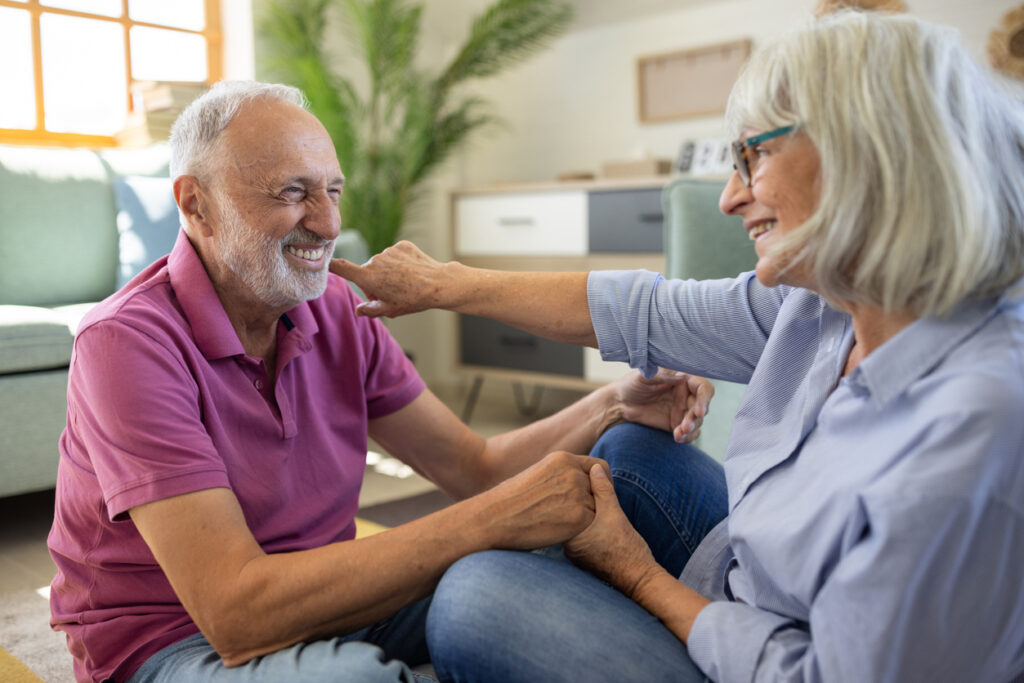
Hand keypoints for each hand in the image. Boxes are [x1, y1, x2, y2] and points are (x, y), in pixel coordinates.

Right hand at [329, 240, 450, 317]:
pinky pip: (396, 254)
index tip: (322, 261)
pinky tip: (411, 271)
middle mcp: (375, 260)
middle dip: (374, 281)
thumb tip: (358, 311)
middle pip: (367, 271)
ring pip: (383, 263)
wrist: (438, 284)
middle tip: (390, 294)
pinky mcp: (402, 245)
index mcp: (368, 276)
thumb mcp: (389, 310)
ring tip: (404, 283)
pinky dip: (400, 262)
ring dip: (388, 271)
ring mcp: (389, 251)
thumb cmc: (412, 300)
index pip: (341, 268)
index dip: (330, 265)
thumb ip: (369, 310)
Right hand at [473, 451, 600, 550]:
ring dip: (583, 517)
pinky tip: (557, 531)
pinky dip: (578, 530)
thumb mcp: (536, 475)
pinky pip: (590, 524)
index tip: (596, 494)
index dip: (600, 481)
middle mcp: (573, 472)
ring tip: (556, 523)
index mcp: (563, 459)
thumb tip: (575, 483)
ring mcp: (578, 493)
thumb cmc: (508, 500)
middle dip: (591, 501)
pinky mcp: (580, 516)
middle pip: (599, 488)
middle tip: (574, 515)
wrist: (494, 518)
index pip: (598, 467)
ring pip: (596, 508)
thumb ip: (560, 475)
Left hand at [564, 465, 660, 600]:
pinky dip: (589, 529)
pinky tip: (602, 525)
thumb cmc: (627, 548)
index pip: (563, 508)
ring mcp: (575, 556)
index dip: (571, 493)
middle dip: (578, 504)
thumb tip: (595, 468)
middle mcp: (567, 548)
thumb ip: (603, 490)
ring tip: (600, 511)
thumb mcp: (615, 512)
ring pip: (576, 527)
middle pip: (568, 518)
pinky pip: (582, 538)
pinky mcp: (585, 560)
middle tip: (588, 493)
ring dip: (585, 517)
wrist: (638, 578)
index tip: (577, 484)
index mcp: (569, 536)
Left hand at [611, 369, 713, 442]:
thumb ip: (662, 376)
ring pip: (697, 421)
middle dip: (695, 418)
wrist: (621, 402)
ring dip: (691, 429)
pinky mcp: (676, 424)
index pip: (703, 387)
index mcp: (683, 379)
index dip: (704, 399)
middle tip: (684, 426)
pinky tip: (678, 438)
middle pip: (702, 407)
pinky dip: (687, 437)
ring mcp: (682, 410)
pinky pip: (689, 433)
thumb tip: (683, 377)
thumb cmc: (633, 383)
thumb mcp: (644, 376)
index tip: (698, 411)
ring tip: (679, 433)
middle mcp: (686, 395)